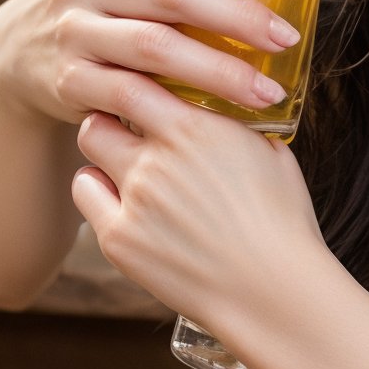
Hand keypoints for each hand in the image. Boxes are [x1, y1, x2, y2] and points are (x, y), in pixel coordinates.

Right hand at [0, 0, 299, 129]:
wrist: (8, 60)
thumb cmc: (87, 12)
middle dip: (237, 16)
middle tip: (285, 35)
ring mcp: (73, 34)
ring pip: (157, 49)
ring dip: (220, 71)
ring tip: (268, 89)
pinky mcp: (68, 83)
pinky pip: (131, 94)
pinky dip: (177, 106)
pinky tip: (215, 116)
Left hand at [73, 88, 325, 338]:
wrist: (272, 290)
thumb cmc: (283, 222)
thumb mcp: (273, 153)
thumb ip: (238, 125)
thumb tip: (229, 108)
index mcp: (196, 129)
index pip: (135, 81)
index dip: (132, 79)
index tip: (138, 81)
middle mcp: (155, 159)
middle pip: (101, 111)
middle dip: (111, 110)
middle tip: (126, 119)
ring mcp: (132, 199)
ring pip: (90, 148)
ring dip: (103, 146)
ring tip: (125, 157)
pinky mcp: (117, 240)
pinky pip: (85, 193)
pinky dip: (97, 187)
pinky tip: (118, 193)